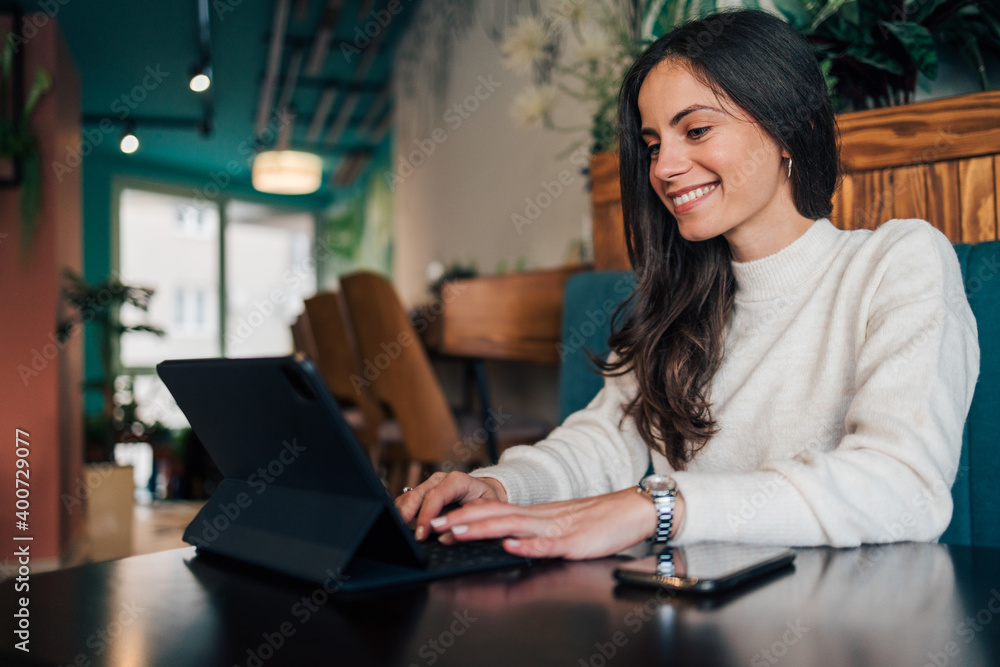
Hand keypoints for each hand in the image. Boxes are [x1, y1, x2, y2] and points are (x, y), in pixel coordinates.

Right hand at [395, 471, 507, 540]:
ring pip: (409, 496)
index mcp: (458, 480)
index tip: (422, 534)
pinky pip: (408, 500)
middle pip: (418, 494)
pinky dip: (402, 512)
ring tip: (397, 531)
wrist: (485, 490)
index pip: (437, 496)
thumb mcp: (489, 508)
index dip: (427, 515)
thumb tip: (448, 533)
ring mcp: (430, 484)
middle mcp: (440, 479)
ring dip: (401, 513)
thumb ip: (471, 518)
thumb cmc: (487, 500)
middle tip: (403, 535)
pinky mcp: (423, 492)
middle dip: (407, 514)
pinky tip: (399, 526)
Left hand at [428, 487, 685, 559]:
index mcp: (536, 516)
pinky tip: (512, 546)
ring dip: (484, 529)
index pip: (494, 513)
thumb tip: (505, 540)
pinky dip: (528, 546)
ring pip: (514, 527)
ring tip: (458, 532)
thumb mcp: (561, 526)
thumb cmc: (600, 521)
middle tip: (432, 526)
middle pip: (495, 516)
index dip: (464, 516)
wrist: (634, 510)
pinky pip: (549, 545)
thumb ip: (534, 533)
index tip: (437, 522)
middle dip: (461, 521)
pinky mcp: (576, 542)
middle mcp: (542, 518)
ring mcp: (558, 529)